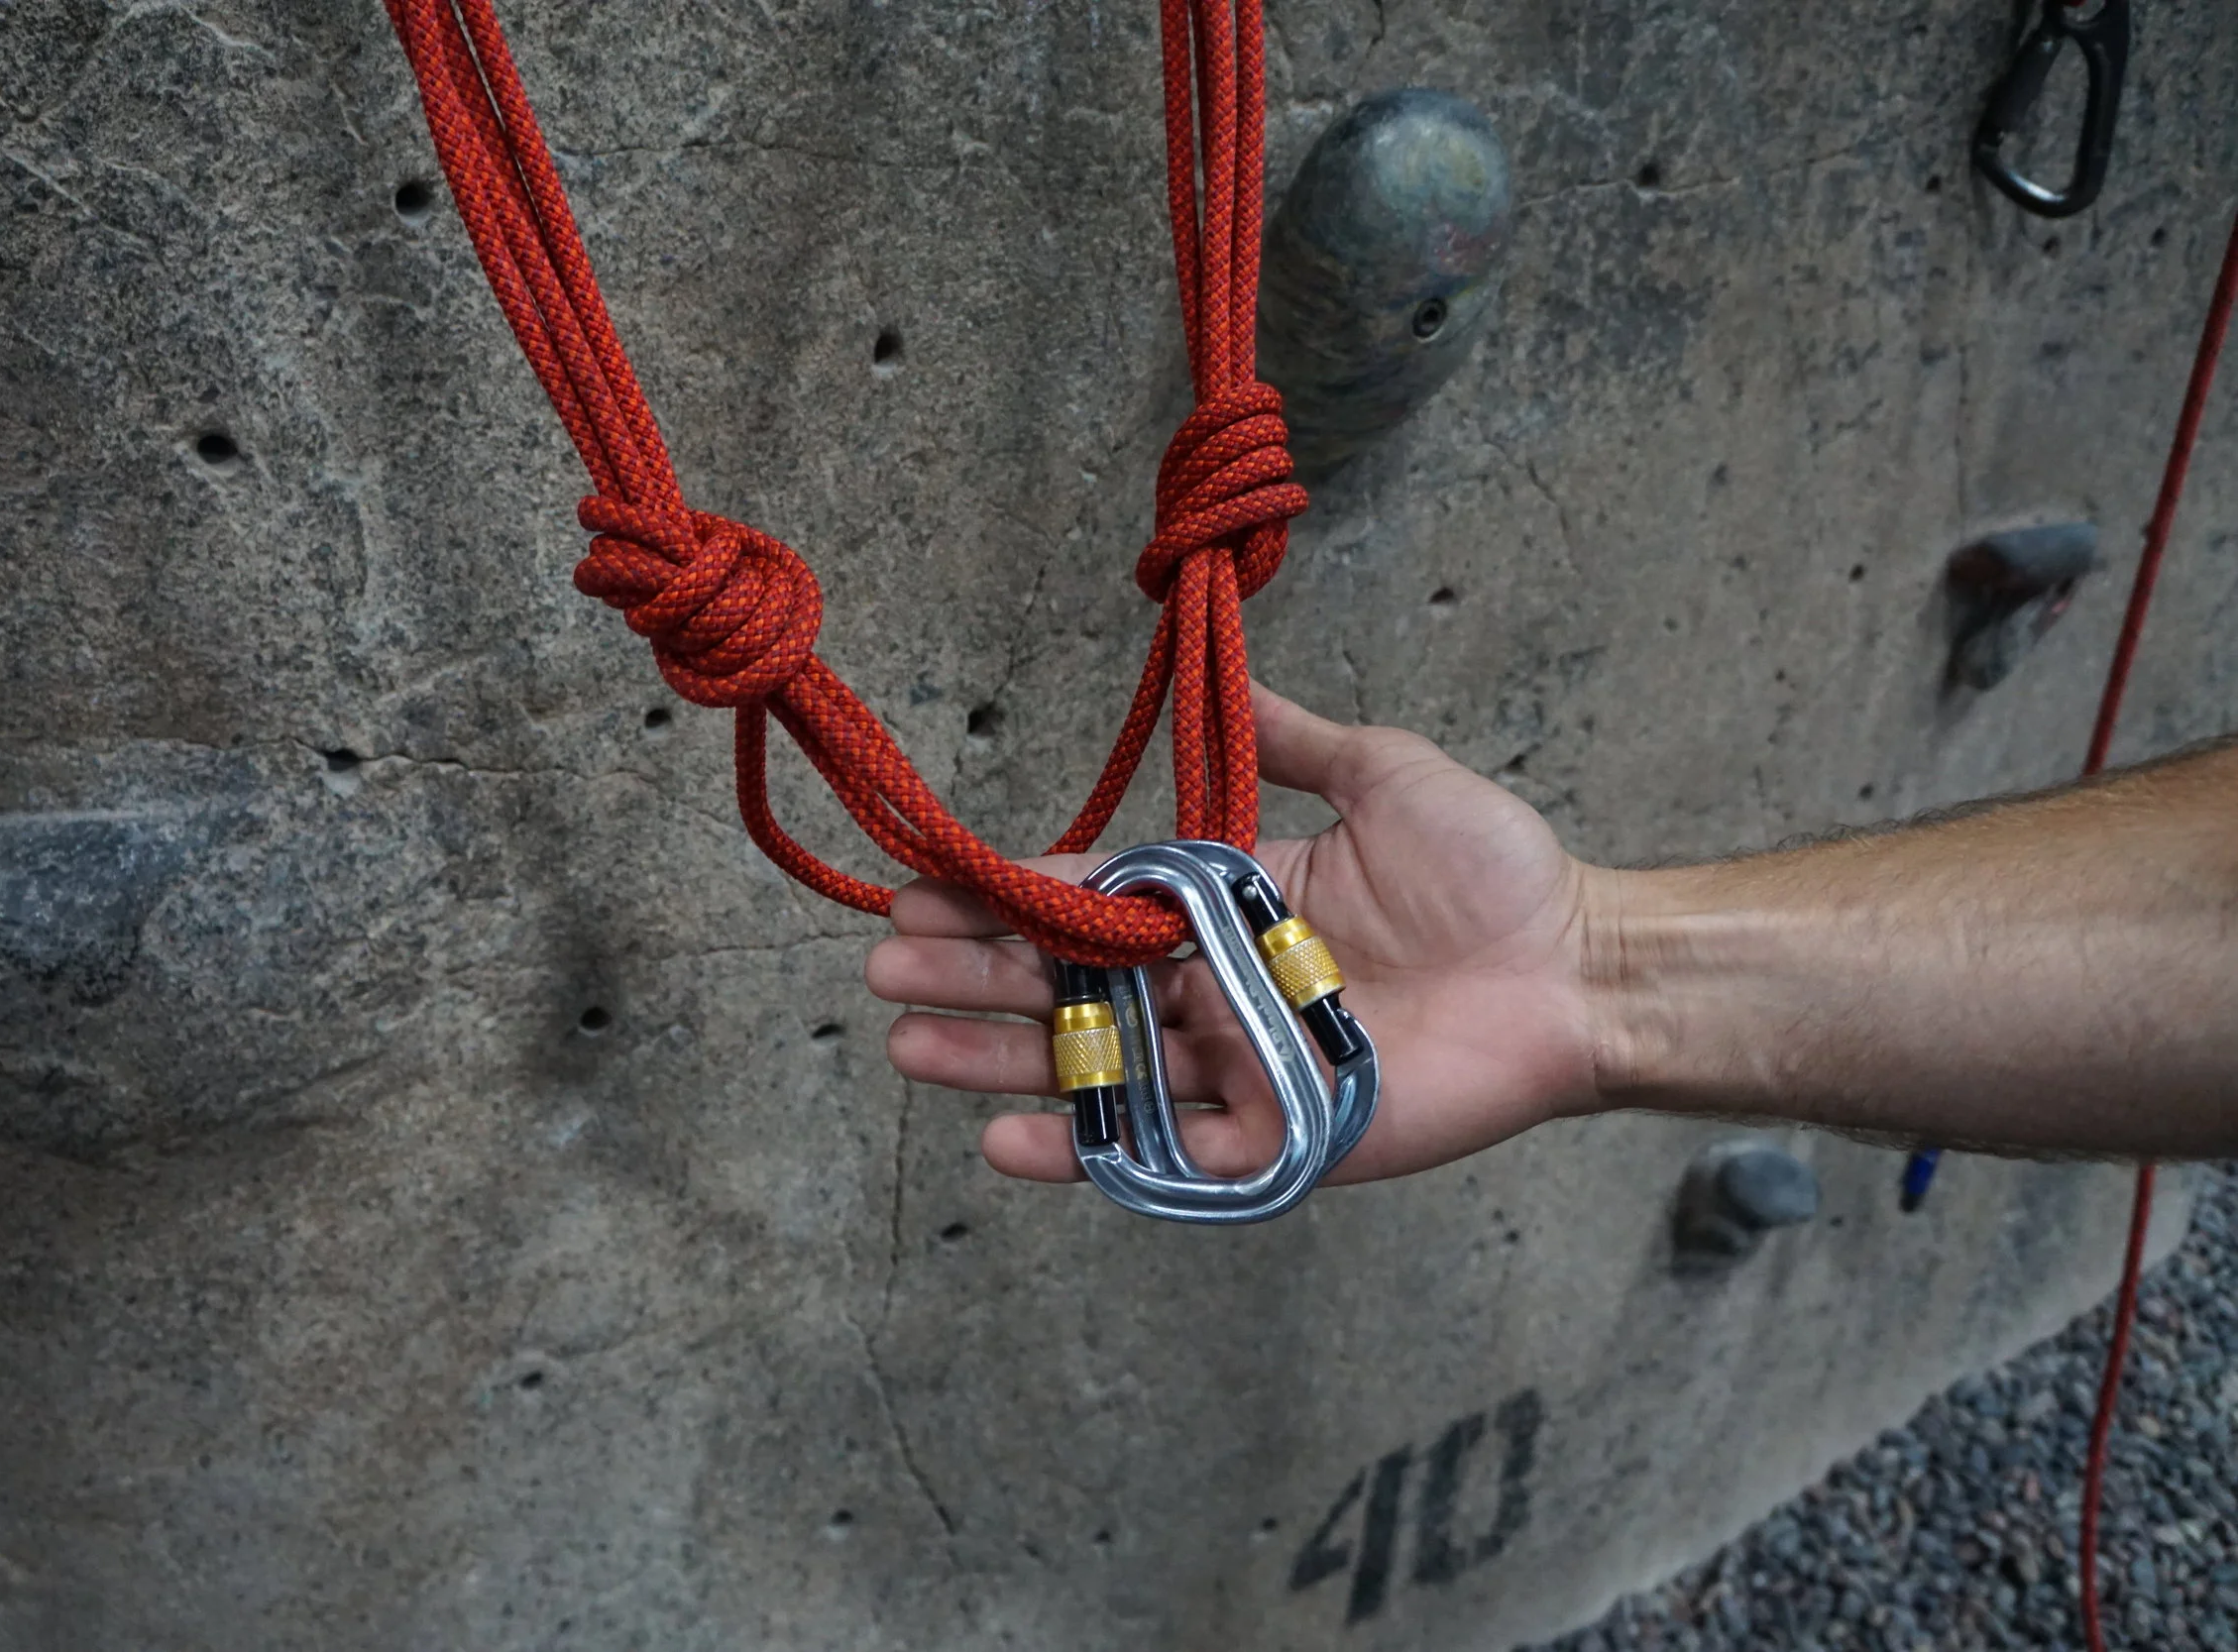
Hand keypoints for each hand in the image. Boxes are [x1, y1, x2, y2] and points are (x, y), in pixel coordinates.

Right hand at [865, 682, 1608, 1184]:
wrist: (1577, 967)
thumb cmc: (1492, 870)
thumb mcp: (1386, 774)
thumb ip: (1297, 739)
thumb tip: (1230, 676)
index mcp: (1225, 901)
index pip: (1091, 896)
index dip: (1007, 891)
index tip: (924, 883)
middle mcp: (1214, 984)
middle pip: (1068, 984)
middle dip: (972, 975)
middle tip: (886, 970)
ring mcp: (1238, 1065)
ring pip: (1094, 1068)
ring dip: (998, 1062)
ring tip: (909, 1047)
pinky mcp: (1276, 1137)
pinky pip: (1164, 1153)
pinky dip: (1087, 1155)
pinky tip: (1007, 1144)